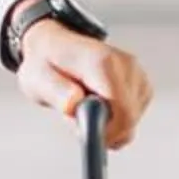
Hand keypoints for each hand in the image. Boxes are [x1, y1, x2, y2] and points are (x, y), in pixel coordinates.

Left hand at [18, 22, 152, 148]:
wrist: (56, 47)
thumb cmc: (46, 63)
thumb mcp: (37, 78)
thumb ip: (56, 92)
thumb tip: (74, 103)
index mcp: (102, 62)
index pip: (123, 110)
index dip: (107, 131)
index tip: (85, 131)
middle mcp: (126, 64)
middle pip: (129, 118)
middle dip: (104, 128)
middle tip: (77, 116)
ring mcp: (137, 73)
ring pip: (132, 121)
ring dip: (108, 124)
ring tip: (84, 105)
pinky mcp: (141, 84)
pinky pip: (133, 117)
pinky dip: (115, 119)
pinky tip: (98, 104)